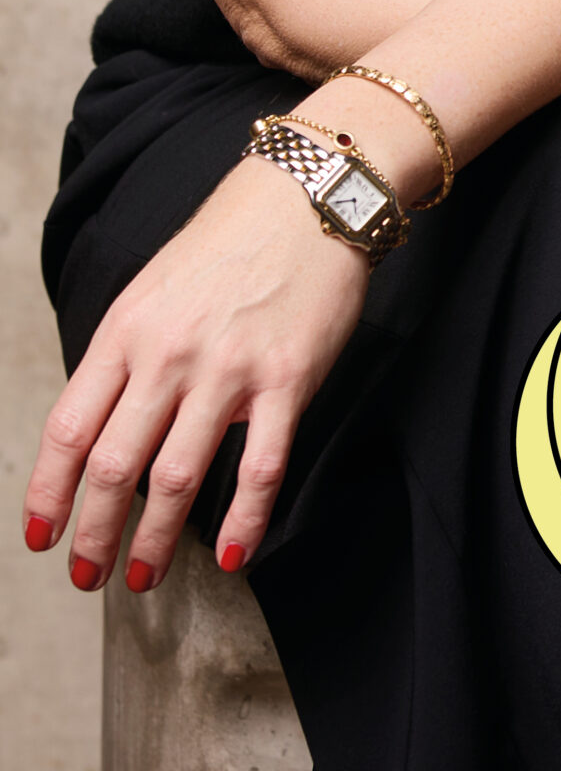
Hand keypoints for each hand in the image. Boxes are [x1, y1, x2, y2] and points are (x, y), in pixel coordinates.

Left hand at [24, 158, 368, 590]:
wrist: (309, 193)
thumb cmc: (230, 243)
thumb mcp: (154, 290)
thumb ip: (128, 359)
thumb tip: (105, 435)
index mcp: (126, 331)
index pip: (69, 430)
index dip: (47, 495)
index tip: (39, 539)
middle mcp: (169, 354)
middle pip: (114, 467)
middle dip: (92, 536)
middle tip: (87, 576)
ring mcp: (229, 368)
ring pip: (175, 478)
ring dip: (153, 542)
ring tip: (142, 577)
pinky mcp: (287, 378)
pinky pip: (260, 466)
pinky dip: (243, 520)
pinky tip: (232, 556)